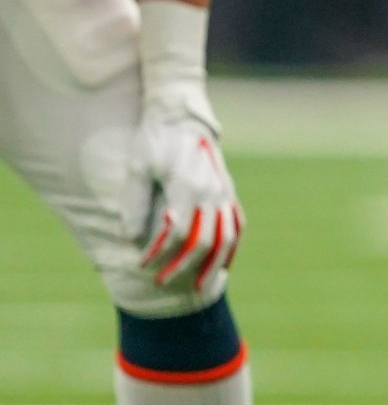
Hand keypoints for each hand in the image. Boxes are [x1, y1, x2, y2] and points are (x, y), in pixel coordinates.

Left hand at [129, 92, 241, 299]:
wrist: (181, 119)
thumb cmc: (155, 142)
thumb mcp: (137, 168)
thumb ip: (136, 204)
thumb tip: (133, 238)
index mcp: (188, 186)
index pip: (176, 232)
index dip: (158, 253)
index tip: (141, 264)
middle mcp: (212, 192)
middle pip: (205, 241)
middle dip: (184, 266)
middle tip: (163, 282)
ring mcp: (224, 193)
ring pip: (228, 237)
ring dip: (215, 264)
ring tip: (203, 286)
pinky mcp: (229, 192)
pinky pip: (237, 225)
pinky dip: (232, 248)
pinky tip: (224, 264)